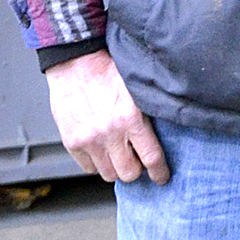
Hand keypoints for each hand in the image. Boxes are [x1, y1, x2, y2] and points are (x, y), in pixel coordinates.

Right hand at [46, 49, 169, 184]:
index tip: (162, 177)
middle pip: (129, 173)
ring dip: (115, 166)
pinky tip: (101, 149)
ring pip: (108, 174)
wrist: (75, 62)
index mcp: (130, 118)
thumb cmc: (108, 70)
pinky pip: (88, 168)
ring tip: (118, 152)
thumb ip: (150, 112)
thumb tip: (167, 132)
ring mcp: (88, 140)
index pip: (151, 158)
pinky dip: (96, 162)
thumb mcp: (138, 88)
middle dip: (136, 169)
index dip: (160, 172)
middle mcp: (109, 133)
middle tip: (136, 159)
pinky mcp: (72, 142)